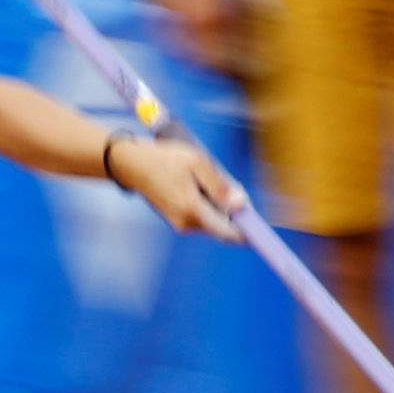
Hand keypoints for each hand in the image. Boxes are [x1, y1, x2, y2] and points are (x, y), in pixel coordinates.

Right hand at [110, 137, 245, 241]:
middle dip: (233, 210)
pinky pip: (203, 218)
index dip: (247, 232)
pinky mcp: (178, 222)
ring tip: (206, 179)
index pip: (228, 232)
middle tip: (226, 182)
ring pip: (214, 221)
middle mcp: (187, 224)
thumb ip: (220, 186)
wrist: (133, 165)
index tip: (261, 228)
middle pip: (223, 226)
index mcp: (193, 210)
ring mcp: (181, 225)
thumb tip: (241, 204)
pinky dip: (208, 206)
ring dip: (220, 206)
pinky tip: (198, 185)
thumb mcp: (197, 163)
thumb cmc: (165, 159)